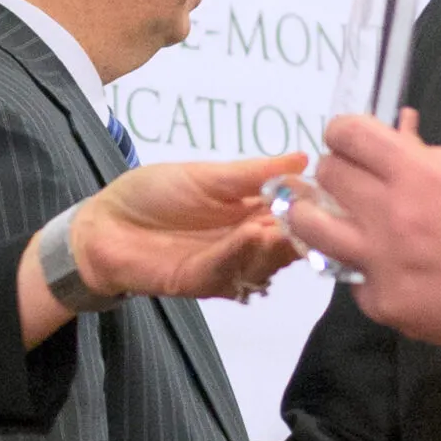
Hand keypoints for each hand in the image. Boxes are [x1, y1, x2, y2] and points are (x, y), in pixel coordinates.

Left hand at [73, 152, 309, 300]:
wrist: (104, 225)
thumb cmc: (152, 193)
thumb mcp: (206, 175)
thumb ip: (253, 173)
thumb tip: (303, 159)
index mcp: (251, 210)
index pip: (294, 210)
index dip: (314, 204)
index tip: (336, 192)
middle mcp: (247, 240)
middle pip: (287, 241)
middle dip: (303, 231)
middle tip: (320, 216)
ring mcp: (227, 263)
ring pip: (264, 261)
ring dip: (276, 245)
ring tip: (286, 227)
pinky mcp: (203, 282)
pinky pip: (229, 270)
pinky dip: (241, 254)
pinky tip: (252, 236)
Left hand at [284, 109, 440, 360]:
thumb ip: (425, 153)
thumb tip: (395, 131)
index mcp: (416, 173)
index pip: (346, 134)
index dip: (343, 133)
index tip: (349, 141)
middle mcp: (390, 216)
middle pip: (327, 175)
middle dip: (338, 171)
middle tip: (352, 181)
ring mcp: (382, 264)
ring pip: (311, 229)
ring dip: (321, 217)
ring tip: (337, 219)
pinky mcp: (385, 305)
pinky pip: (352, 279)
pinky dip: (366, 270)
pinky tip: (391, 268)